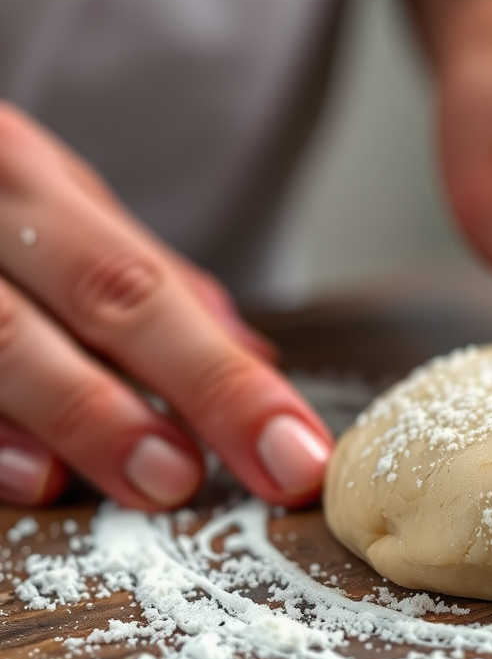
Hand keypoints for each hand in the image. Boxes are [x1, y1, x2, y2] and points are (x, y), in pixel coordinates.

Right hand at [0, 104, 331, 509]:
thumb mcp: (48, 202)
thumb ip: (141, 277)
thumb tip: (255, 357)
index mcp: (26, 178)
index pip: (144, 285)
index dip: (225, 378)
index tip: (296, 454)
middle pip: (84, 297)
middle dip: (162, 393)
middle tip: (199, 477)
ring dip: (57, 413)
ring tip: (123, 481)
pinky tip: (22, 478)